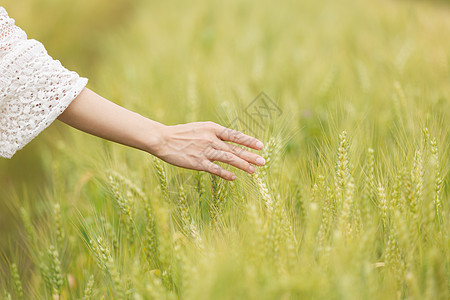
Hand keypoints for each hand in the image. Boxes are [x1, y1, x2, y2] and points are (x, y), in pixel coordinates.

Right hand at [149, 121, 265, 179]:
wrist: (163, 139)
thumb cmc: (181, 134)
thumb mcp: (200, 128)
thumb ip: (214, 134)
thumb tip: (229, 141)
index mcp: (212, 128)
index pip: (234, 135)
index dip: (248, 141)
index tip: (260, 145)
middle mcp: (211, 139)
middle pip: (234, 148)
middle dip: (250, 155)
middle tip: (263, 161)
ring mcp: (204, 151)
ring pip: (228, 158)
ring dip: (242, 165)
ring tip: (254, 171)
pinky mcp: (197, 162)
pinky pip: (215, 169)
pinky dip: (225, 173)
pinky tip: (234, 178)